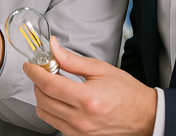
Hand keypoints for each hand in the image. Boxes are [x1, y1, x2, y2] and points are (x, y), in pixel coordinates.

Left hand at [23, 37, 155, 135]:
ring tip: (54, 86)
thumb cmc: (127, 92)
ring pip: (45, 114)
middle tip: (45, 71)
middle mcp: (81, 119)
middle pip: (43, 100)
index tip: (29, 65)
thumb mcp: (100, 69)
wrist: (145, 117)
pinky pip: (55, 124)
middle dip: (38, 83)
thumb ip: (72, 60)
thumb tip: (53, 47)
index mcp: (87, 99)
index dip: (34, 72)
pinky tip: (62, 100)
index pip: (49, 85)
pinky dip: (53, 110)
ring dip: (43, 97)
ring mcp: (80, 132)